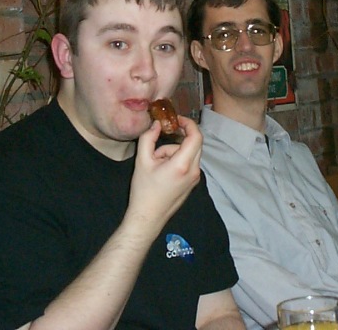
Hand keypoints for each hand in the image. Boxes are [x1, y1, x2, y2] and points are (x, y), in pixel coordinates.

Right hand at [126, 115, 201, 233]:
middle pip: (194, 144)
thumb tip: (156, 124)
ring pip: (191, 153)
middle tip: (162, 138)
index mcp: (182, 165)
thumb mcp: (142, 161)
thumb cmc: (144, 190)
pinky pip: (189, 163)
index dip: (189, 124)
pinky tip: (163, 169)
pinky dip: (179, 160)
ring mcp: (195, 178)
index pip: (196, 136)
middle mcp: (194, 171)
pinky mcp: (193, 183)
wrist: (148, 217)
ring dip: (176, 151)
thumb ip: (149, 138)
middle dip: (178, 138)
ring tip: (157, 162)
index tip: (176, 120)